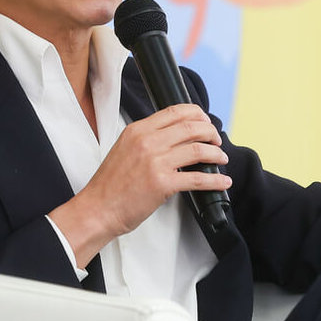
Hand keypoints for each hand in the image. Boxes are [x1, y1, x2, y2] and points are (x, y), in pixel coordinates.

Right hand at [49, 104, 230, 266]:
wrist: (98, 208)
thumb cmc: (110, 184)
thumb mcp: (124, 148)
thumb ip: (147, 139)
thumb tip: (175, 137)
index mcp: (138, 130)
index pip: (174, 111)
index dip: (197, 114)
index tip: (206, 121)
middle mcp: (147, 141)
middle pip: (191, 127)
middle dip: (211, 132)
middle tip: (217, 140)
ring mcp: (156, 162)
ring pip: (198, 150)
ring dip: (216, 154)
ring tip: (221, 159)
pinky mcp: (163, 183)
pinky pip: (197, 179)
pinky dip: (215, 180)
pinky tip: (223, 182)